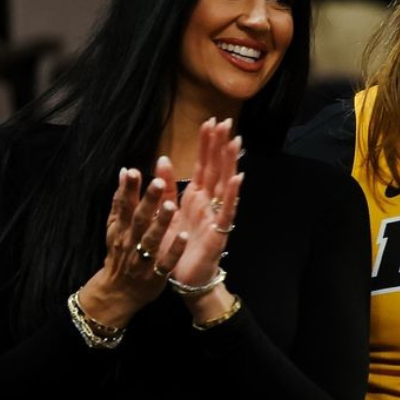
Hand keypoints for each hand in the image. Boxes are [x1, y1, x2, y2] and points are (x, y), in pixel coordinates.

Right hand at [81, 153, 187, 327]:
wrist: (117, 292)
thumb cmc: (119, 253)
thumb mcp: (115, 227)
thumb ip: (120, 200)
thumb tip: (124, 170)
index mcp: (122, 229)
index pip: (125, 206)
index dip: (129, 189)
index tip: (134, 171)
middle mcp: (131, 242)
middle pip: (139, 219)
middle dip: (148, 201)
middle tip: (159, 182)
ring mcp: (143, 259)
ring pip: (152, 239)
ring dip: (161, 223)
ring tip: (172, 206)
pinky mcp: (156, 274)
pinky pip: (166, 262)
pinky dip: (174, 249)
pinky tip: (183, 237)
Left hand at [167, 118, 242, 299]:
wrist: (182, 277)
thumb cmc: (177, 246)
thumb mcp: (166, 211)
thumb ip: (165, 186)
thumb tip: (162, 159)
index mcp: (196, 196)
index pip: (203, 164)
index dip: (207, 144)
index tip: (210, 122)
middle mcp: (209, 202)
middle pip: (217, 169)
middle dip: (220, 146)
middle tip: (226, 122)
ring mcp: (216, 215)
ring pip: (225, 184)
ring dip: (230, 163)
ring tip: (235, 141)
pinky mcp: (219, 232)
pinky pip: (227, 210)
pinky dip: (232, 194)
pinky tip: (237, 178)